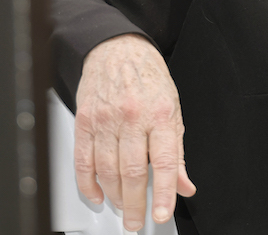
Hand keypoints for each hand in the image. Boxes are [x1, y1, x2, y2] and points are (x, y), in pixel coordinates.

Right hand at [74, 33, 195, 231]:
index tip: (161, 213)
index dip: (162, 193)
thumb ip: (177, 152)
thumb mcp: (173, 110)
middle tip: (137, 221)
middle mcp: (132, 117)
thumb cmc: (148, 79)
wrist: (118, 50)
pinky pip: (83, 161)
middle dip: (134, 204)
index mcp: (160, 115)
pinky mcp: (84, 121)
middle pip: (131, 172)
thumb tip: (184, 185)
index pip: (164, 162)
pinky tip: (97, 194)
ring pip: (107, 170)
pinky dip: (89, 184)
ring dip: (114, 197)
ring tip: (122, 208)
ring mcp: (106, 119)